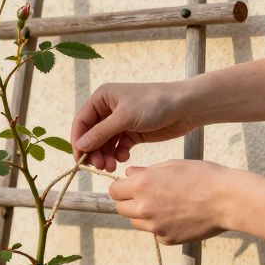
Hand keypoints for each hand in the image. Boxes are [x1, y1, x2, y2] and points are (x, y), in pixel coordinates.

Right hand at [71, 82, 199, 171]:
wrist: (186, 107)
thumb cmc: (154, 104)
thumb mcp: (124, 118)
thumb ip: (100, 133)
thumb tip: (80, 146)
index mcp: (102, 98)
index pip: (82, 122)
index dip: (78, 141)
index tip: (79, 160)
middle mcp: (108, 109)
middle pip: (92, 135)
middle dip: (94, 151)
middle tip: (99, 166)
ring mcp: (120, 122)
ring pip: (105, 143)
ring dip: (105, 156)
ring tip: (111, 166)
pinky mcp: (133, 132)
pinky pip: (118, 146)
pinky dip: (119, 154)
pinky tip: (125, 157)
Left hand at [109, 161, 231, 243]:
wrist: (228, 200)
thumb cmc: (203, 176)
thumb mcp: (172, 165)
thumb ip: (146, 172)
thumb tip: (128, 175)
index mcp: (142, 185)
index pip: (114, 190)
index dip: (122, 187)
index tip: (132, 186)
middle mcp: (144, 208)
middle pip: (122, 209)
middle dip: (131, 202)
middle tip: (150, 195)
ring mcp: (154, 226)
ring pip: (137, 222)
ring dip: (144, 215)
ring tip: (167, 205)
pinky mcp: (167, 239)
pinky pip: (155, 233)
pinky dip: (161, 227)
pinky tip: (179, 216)